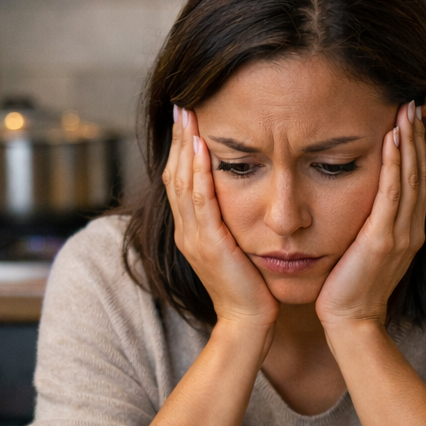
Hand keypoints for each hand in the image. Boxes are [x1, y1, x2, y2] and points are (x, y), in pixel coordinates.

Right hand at [162, 107, 278, 331]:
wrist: (248, 322)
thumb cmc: (251, 288)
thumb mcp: (238, 248)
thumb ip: (232, 224)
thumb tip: (242, 197)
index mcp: (191, 231)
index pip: (180, 180)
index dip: (182, 148)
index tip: (187, 117)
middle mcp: (186, 232)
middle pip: (175, 174)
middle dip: (179, 138)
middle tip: (182, 103)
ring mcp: (193, 238)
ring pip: (183, 182)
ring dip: (186, 146)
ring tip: (188, 115)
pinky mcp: (208, 245)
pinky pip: (201, 201)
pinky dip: (201, 172)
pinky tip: (204, 148)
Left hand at [314, 100, 425, 330]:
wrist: (351, 323)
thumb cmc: (350, 291)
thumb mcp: (364, 253)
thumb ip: (371, 228)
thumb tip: (362, 208)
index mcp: (409, 233)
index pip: (420, 183)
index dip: (420, 150)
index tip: (415, 120)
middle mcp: (411, 231)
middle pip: (422, 173)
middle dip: (420, 136)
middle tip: (417, 100)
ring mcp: (401, 235)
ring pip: (412, 178)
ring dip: (410, 141)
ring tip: (407, 109)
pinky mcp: (383, 240)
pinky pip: (393, 193)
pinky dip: (395, 164)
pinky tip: (393, 139)